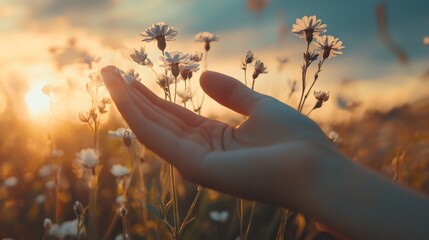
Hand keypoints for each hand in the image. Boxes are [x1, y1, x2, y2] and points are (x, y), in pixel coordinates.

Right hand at [101, 66, 335, 207]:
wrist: (314, 168)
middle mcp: (200, 152)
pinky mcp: (194, 166)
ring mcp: (195, 161)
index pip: (174, 115)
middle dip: (132, 96)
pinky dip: (136, 113)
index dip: (152, 96)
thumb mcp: (259, 107)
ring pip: (151, 127)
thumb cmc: (294, 140)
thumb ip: (231, 93)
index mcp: (215, 139)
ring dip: (126, 101)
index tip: (133, 76)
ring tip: (106, 75)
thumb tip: (201, 77)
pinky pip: (157, 136)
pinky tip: (121, 92)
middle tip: (108, 71)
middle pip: (158, 120)